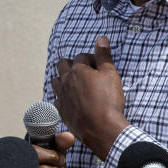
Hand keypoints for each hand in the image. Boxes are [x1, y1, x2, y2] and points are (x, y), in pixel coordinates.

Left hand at [51, 36, 129, 158]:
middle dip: (73, 64)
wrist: (101, 128)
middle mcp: (66, 81)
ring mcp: (61, 96)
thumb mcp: (111, 74)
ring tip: (77, 84)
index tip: (100, 66)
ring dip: (64, 79)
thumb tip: (101, 39)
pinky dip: (63, 96)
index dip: (92, 59)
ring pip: (56, 81)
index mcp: (78, 70)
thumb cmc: (108, 100)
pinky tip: (72, 100)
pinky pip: (57, 99)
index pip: (82, 56)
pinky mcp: (61, 111)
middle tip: (86, 71)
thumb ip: (104, 56)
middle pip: (62, 65)